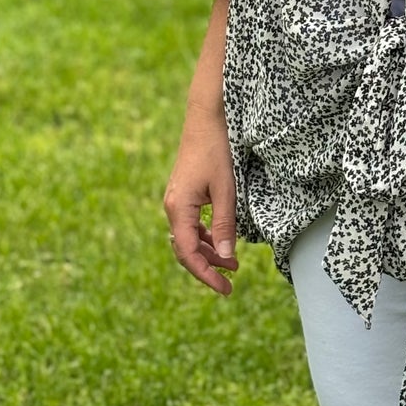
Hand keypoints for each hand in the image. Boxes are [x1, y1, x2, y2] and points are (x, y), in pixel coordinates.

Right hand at [163, 100, 239, 295]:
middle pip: (185, 250)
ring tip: (232, 263)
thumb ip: (225, 224)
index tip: (224, 288)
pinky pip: (190, 224)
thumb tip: (227, 255)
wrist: (206, 118)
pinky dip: (205, 237)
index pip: (188, 253)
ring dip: (208, 252)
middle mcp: (172, 207)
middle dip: (207, 268)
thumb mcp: (226, 189)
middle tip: (230, 283)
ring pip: (188, 238)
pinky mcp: (183, 194)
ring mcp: (176, 200)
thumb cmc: (216, 150)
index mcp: (179, 208)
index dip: (205, 274)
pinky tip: (221, 241)